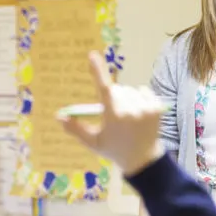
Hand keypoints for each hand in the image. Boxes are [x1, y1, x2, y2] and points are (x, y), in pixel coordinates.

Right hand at [58, 51, 164, 175]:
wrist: (143, 159)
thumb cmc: (115, 150)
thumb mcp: (93, 142)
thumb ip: (76, 129)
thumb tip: (58, 116)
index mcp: (114, 117)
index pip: (104, 89)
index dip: (97, 71)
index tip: (92, 55)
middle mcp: (130, 110)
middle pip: (116, 89)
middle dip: (113, 98)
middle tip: (116, 116)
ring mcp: (146, 108)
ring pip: (130, 90)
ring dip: (127, 98)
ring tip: (129, 117)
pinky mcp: (157, 107)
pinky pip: (143, 90)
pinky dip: (140, 98)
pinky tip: (140, 113)